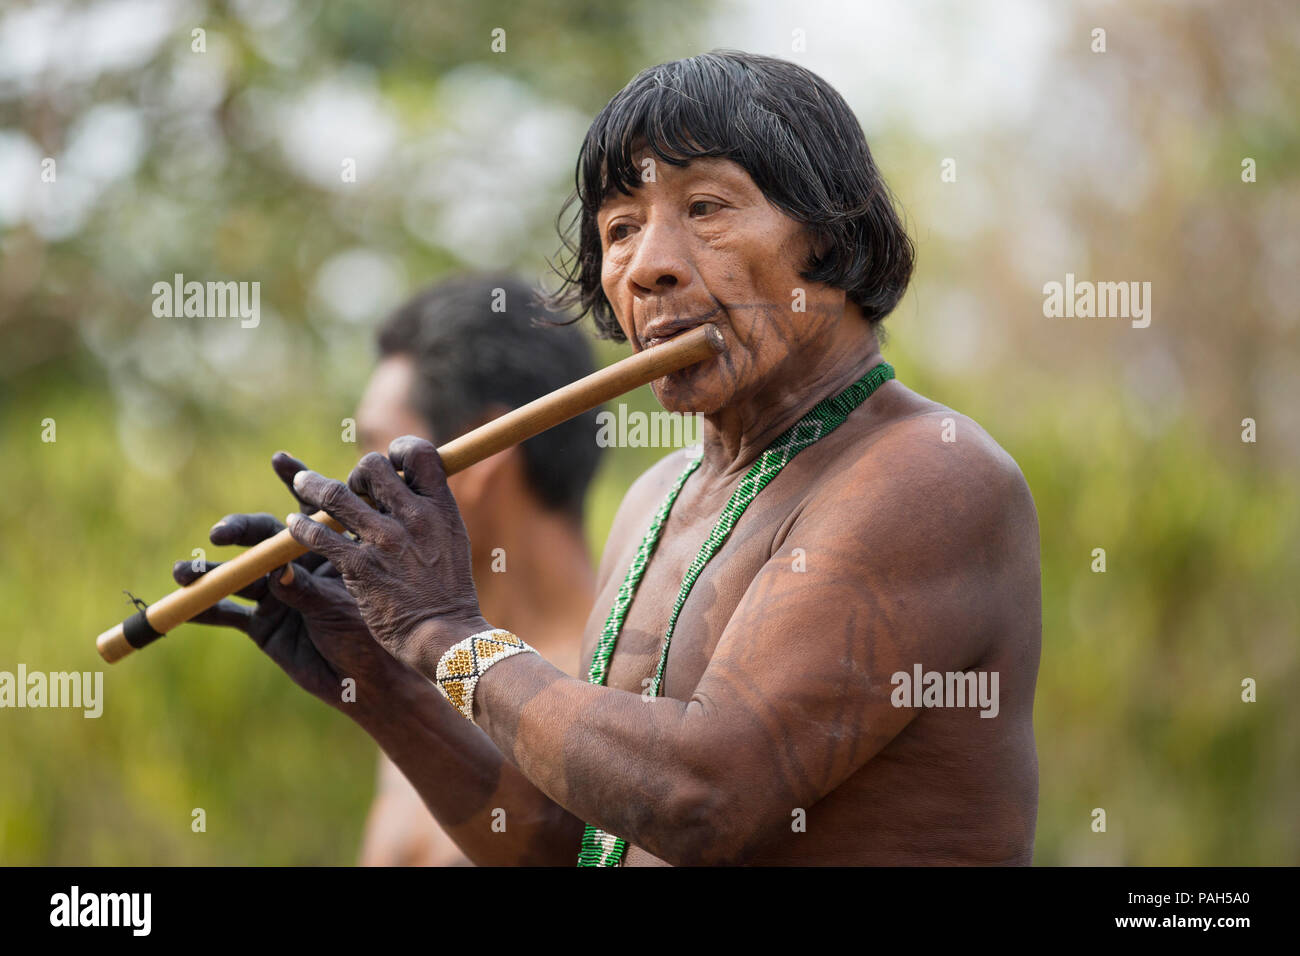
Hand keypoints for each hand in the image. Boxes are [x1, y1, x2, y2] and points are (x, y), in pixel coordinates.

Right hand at [174, 453, 405, 710]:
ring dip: (210, 572)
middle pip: (263, 537)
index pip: (310, 509)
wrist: (369, 684)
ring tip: (185, 573)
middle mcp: (299, 566)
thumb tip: (275, 570)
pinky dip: (204, 610)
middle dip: (240, 531)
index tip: (281, 459)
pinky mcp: (263, 625)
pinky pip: (227, 614)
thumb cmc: (369, 638)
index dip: (295, 482)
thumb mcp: (339, 608)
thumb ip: (306, 589)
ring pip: (239, 574)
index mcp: (328, 550)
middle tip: (221, 535)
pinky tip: (182, 605)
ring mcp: (278, 594)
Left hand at [283, 436, 489, 675]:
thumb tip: (410, 492)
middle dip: (357, 473)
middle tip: (352, 489)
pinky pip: (320, 537)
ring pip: (337, 496)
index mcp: (441, 508)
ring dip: (312, 486)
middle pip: (373, 467)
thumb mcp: (453, 541)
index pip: (420, 454)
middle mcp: (414, 517)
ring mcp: (385, 541)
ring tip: (299, 482)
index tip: (390, 463)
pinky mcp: (360, 568)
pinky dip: (301, 528)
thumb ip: (431, 514)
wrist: (446, 634)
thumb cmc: (450, 593)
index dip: (399, 450)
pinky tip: (293, 526)